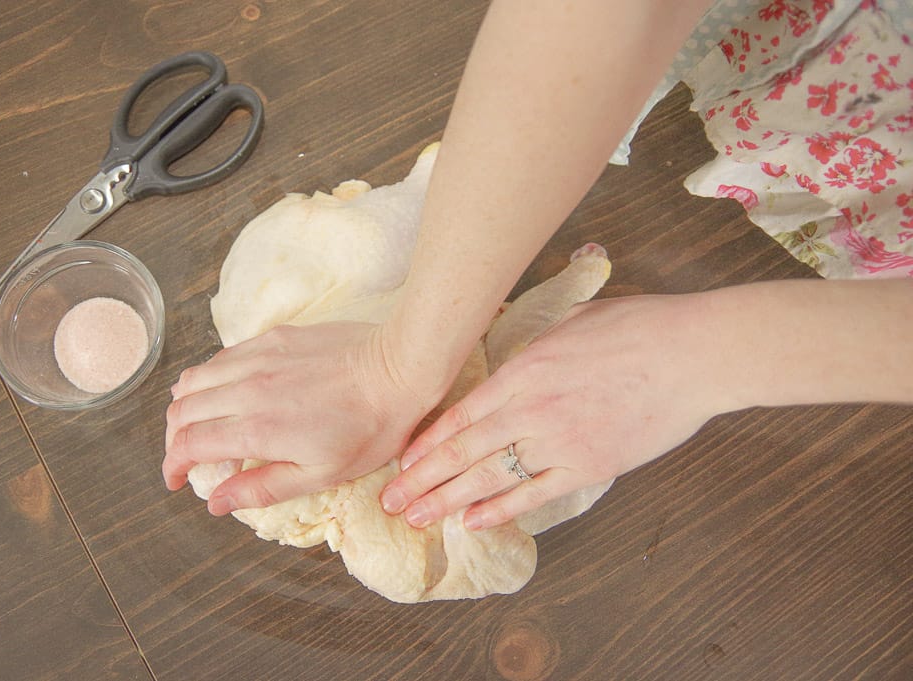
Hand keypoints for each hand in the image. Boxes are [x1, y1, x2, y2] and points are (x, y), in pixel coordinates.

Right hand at [163, 322, 429, 514]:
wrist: (399, 368)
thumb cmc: (369, 428)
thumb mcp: (321, 474)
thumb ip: (263, 487)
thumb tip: (216, 502)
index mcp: (256, 429)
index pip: (189, 444)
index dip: (173, 465)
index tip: (177, 480)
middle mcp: (247, 389)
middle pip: (182, 410)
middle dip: (174, 438)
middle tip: (186, 456)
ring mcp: (258, 357)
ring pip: (194, 378)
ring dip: (186, 404)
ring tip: (199, 423)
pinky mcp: (273, 337)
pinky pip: (222, 356)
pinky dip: (210, 377)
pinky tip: (228, 391)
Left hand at [379, 293, 737, 530]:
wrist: (694, 353)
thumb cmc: (637, 327)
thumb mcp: (571, 322)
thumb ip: (533, 348)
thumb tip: (511, 359)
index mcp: (524, 370)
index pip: (460, 414)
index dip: (427, 441)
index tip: (401, 461)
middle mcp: (532, 410)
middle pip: (463, 451)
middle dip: (422, 479)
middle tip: (391, 501)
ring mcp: (560, 442)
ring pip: (490, 477)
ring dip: (449, 500)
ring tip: (417, 518)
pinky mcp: (591, 466)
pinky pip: (536, 493)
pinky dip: (502, 509)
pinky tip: (472, 522)